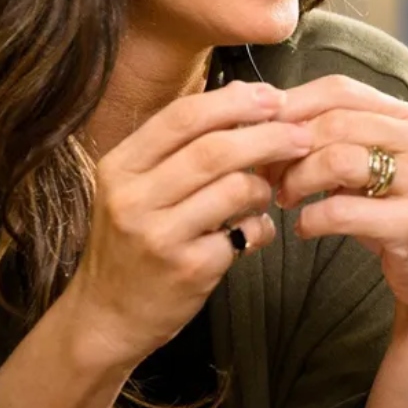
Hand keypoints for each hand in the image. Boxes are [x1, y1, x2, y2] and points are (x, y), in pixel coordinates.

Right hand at [65, 81, 306, 368]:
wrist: (106, 315)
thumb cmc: (134, 238)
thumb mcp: (137, 184)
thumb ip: (182, 143)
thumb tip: (246, 92)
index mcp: (121, 165)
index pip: (182, 116)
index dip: (234, 101)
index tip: (273, 97)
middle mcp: (133, 198)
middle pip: (215, 150)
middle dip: (269, 136)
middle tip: (301, 136)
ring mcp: (159, 236)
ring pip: (235, 188)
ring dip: (265, 186)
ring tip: (267, 192)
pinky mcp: (188, 269)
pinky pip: (245, 233)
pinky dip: (262, 227)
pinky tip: (257, 230)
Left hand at [273, 76, 407, 325]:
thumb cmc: (389, 211)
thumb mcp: (367, 164)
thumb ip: (331, 135)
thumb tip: (262, 111)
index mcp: (407, 118)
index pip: (340, 89)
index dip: (292, 106)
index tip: (260, 132)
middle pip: (335, 121)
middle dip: (288, 147)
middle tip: (268, 173)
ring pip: (338, 160)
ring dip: (298, 180)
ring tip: (284, 199)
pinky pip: (343, 212)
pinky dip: (311, 219)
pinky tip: (303, 227)